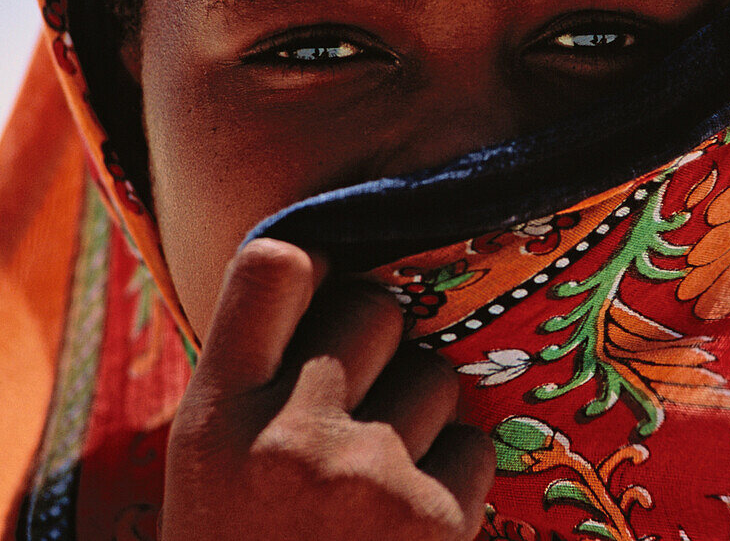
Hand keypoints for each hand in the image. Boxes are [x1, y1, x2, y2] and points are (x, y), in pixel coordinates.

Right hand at [161, 239, 494, 539]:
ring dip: (422, 415)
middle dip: (381, 343)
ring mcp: (367, 477)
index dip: (315, 262)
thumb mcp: (210, 467)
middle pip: (377, 309)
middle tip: (360, 399)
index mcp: (214, 418)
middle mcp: (289, 438)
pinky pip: (473, 446)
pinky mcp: (435, 521)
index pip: (275, 266)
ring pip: (437, 377)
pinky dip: (454, 478)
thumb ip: (258, 379)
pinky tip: (409, 526)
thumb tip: (338, 278)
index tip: (330, 284)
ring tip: (377, 483)